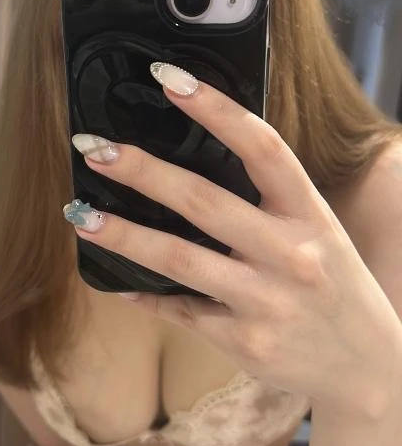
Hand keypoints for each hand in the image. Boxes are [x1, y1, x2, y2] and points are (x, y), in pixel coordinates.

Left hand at [68, 63, 401, 417]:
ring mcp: (266, 302)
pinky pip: (179, 310)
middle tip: (92, 147)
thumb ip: (268, 201)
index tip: (167, 78)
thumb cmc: (332, 285)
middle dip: (142, 171)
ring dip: (123, 234)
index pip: (262, 147)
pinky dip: (141, 292)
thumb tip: (190, 159)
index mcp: (310, 214)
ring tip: (79, 214)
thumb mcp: (318, 231)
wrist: (367, 367)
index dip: (214, 109)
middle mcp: (290, 254)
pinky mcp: (243, 342)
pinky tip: (111, 279)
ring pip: (179, 260)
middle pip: (204, 201)